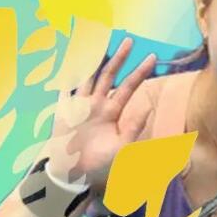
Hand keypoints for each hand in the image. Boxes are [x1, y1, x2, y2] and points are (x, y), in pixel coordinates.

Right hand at [46, 38, 156, 189]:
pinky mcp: (64, 111)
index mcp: (112, 112)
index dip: (140, 73)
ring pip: (88, 77)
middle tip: (130, 40)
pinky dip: (67, 75)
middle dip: (119, 58)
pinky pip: (65, 89)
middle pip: (109, 75)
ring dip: (94, 59)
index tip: (152, 57)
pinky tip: (69, 60)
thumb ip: (134, 127)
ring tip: (99, 40)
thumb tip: (148, 108)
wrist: (73, 176)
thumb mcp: (122, 147)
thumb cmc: (100, 165)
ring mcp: (79, 106)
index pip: (128, 88)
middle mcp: (97, 105)